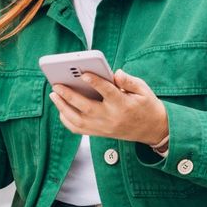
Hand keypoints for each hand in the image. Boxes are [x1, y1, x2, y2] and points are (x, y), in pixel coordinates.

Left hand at [48, 69, 168, 145]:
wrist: (152, 130)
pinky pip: (79, 129)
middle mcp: (111, 118)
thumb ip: (129, 80)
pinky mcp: (99, 133)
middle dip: (69, 96)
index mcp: (124, 104)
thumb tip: (116, 73)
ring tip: (54, 94)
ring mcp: (104, 128)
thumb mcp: (144, 90)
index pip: (108, 92)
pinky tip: (61, 108)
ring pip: (78, 121)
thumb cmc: (146, 105)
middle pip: (87, 108)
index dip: (96, 82)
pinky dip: (67, 120)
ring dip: (63, 107)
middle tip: (56, 85)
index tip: (84, 73)